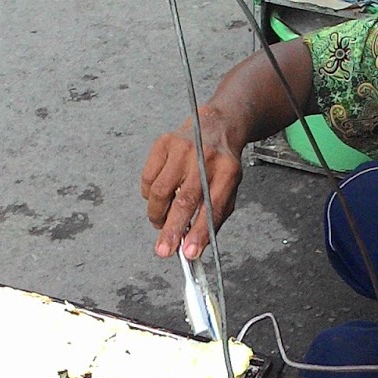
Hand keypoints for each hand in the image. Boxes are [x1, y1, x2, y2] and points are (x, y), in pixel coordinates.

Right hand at [141, 108, 243, 257]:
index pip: (212, 207)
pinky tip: (160, 197)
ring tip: (161, 222)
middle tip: (163, 251)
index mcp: (227, 171)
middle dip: (171, 230)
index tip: (189, 253)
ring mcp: (181, 148)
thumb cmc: (221, 164)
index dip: (199, 233)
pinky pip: (148, 179)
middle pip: (184, 200)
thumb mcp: (229, 188)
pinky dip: (150, 196)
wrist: (216, 125)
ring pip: (160, 192)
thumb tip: (193, 247)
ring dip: (158, 215)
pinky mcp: (163, 143)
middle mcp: (204, 158)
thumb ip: (214, 217)